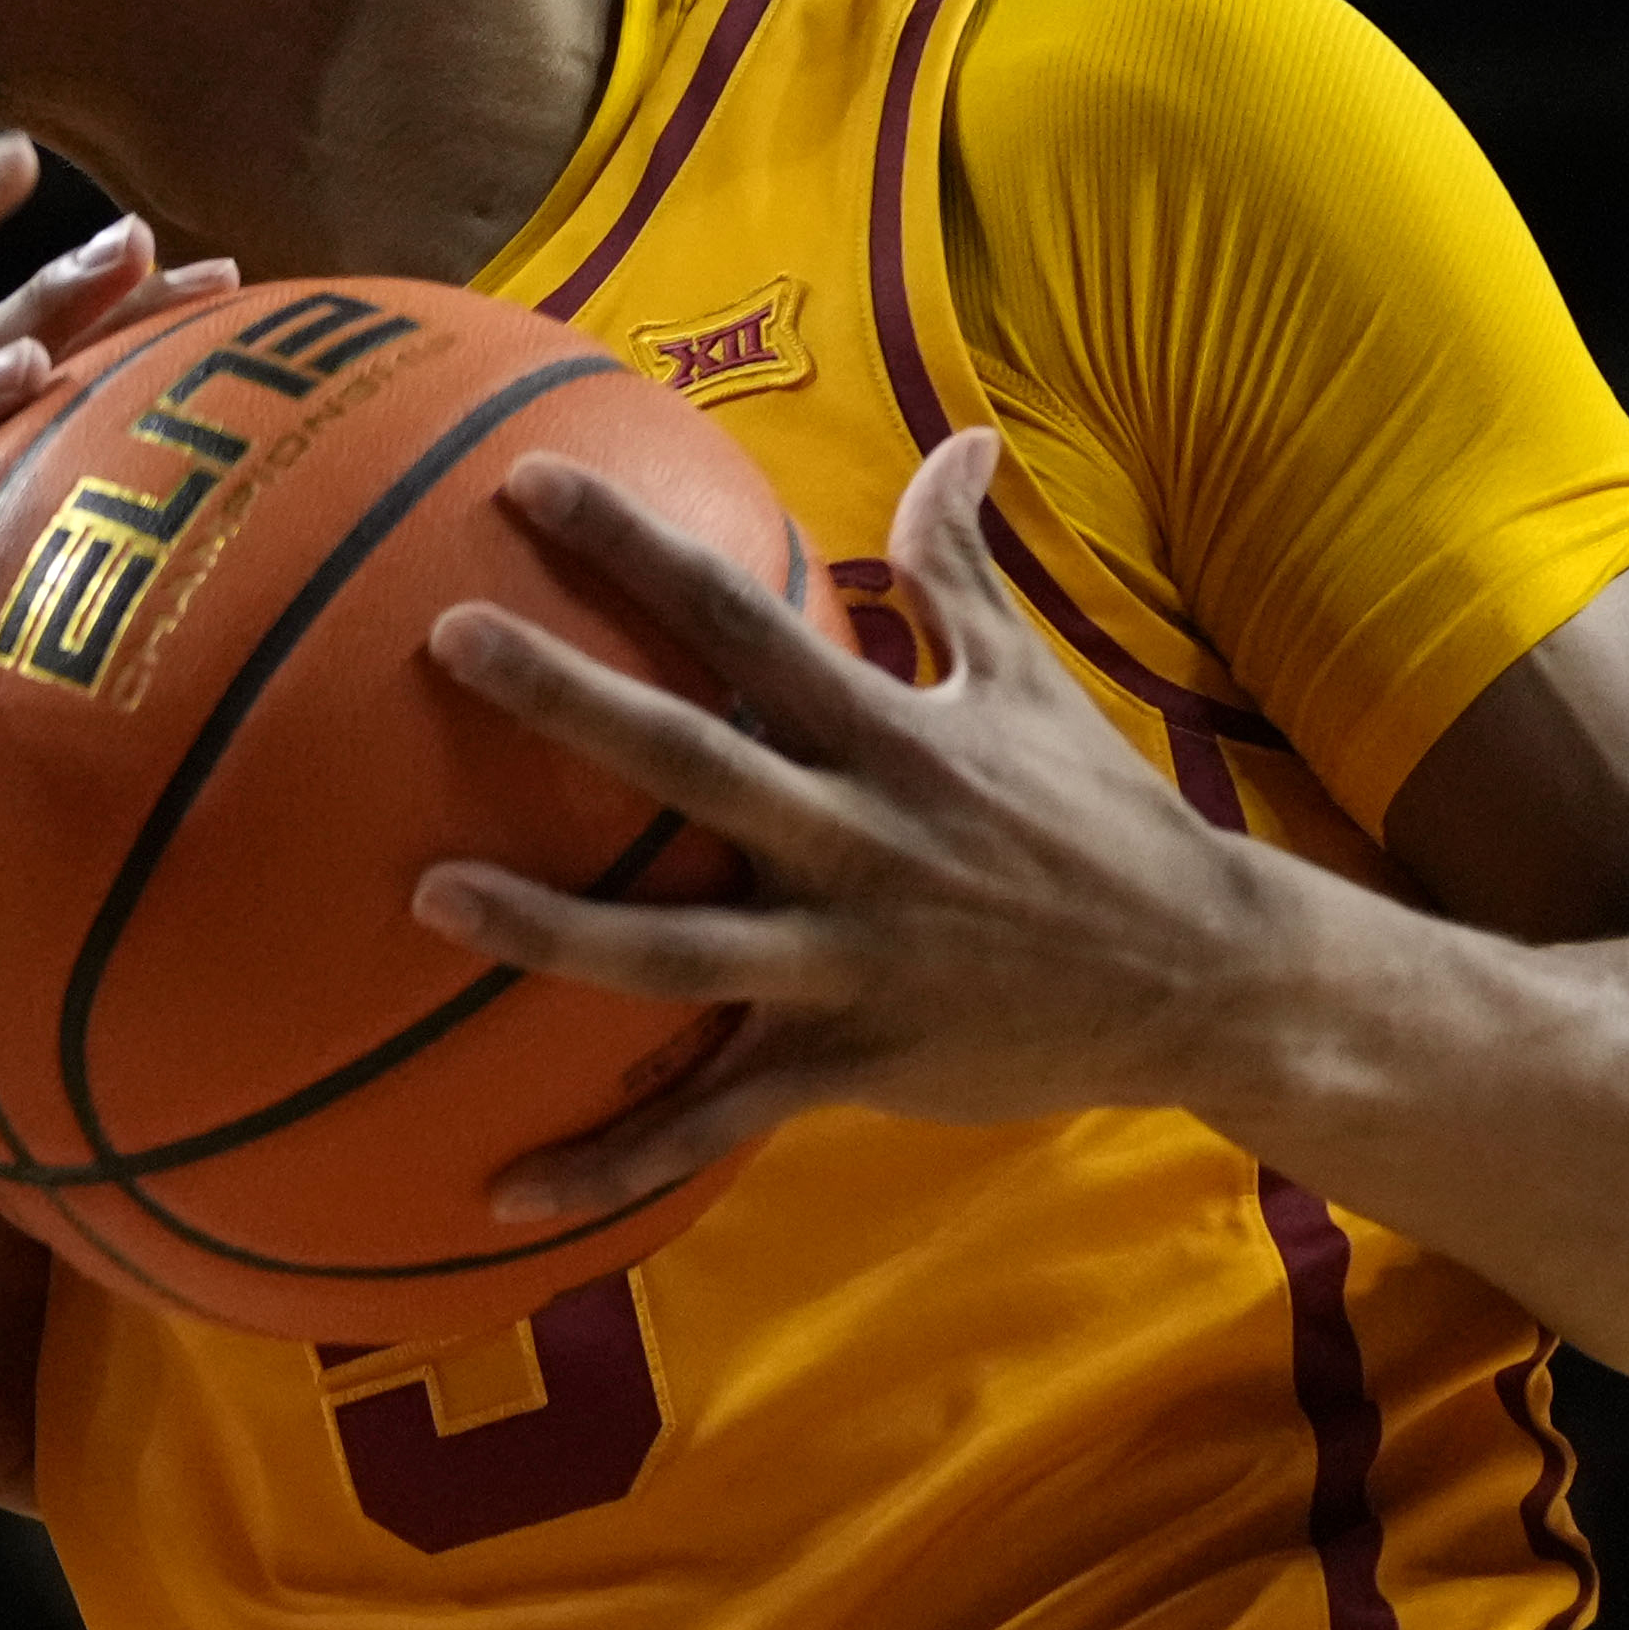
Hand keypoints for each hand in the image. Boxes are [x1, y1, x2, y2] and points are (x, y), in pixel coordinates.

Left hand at [404, 426, 1292, 1227]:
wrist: (1205, 980)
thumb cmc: (1101, 821)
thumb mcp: (1033, 683)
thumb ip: (963, 568)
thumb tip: (963, 438)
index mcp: (891, 738)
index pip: (743, 620)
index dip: (638, 548)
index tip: (528, 480)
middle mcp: (859, 840)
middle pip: (692, 761)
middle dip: (569, 699)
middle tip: (444, 637)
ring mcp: (849, 959)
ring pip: (677, 949)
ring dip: (550, 928)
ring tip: (424, 894)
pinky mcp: (849, 1064)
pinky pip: (711, 1122)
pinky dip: (610, 1162)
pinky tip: (499, 1191)